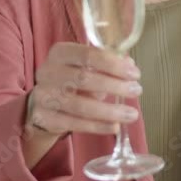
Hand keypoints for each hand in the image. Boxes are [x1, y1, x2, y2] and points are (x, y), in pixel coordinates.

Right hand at [26, 43, 142, 139]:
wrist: (44, 102)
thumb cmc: (72, 79)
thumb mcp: (88, 67)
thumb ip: (108, 65)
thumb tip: (129, 65)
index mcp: (60, 53)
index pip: (88, 55)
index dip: (114, 65)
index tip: (135, 74)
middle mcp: (47, 72)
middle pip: (84, 79)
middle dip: (115, 86)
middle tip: (136, 91)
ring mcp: (43, 96)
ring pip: (80, 105)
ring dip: (110, 111)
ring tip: (131, 114)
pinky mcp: (43, 118)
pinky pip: (74, 124)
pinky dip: (97, 126)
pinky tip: (114, 126)